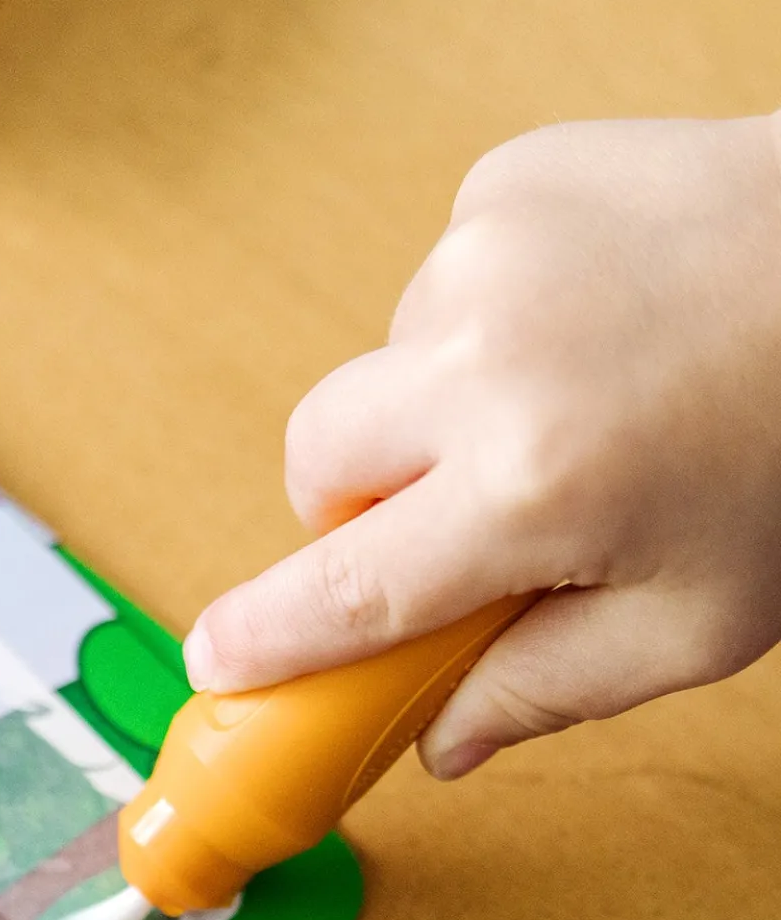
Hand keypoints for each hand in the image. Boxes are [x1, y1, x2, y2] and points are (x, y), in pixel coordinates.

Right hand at [185, 114, 780, 777]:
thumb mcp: (701, 617)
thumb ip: (551, 687)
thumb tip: (443, 739)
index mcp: (535, 486)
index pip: (348, 589)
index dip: (270, 636)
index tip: (219, 658)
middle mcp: (491, 360)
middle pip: (318, 460)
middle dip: (355, 509)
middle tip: (446, 524)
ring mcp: (492, 253)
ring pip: (382, 371)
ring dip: (436, 408)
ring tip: (567, 399)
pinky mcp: (509, 180)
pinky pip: (436, 285)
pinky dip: (484, 322)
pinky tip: (585, 324)